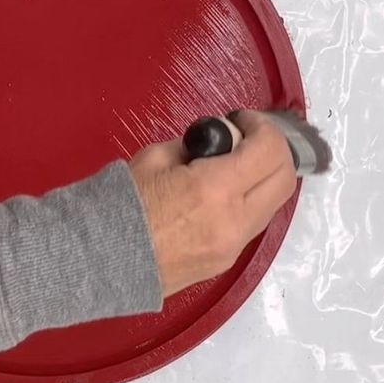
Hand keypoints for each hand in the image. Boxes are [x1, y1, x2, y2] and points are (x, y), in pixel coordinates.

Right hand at [129, 111, 296, 296]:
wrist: (99, 260)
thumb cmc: (119, 205)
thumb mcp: (154, 158)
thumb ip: (193, 148)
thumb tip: (214, 146)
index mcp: (216, 190)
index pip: (269, 150)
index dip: (262, 126)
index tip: (242, 119)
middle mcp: (234, 221)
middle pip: (284, 179)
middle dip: (274, 150)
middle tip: (249, 138)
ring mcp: (232, 247)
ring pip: (272, 205)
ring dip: (263, 178)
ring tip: (233, 165)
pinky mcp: (224, 262)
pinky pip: (251, 225)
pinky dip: (248, 201)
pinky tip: (221, 193)